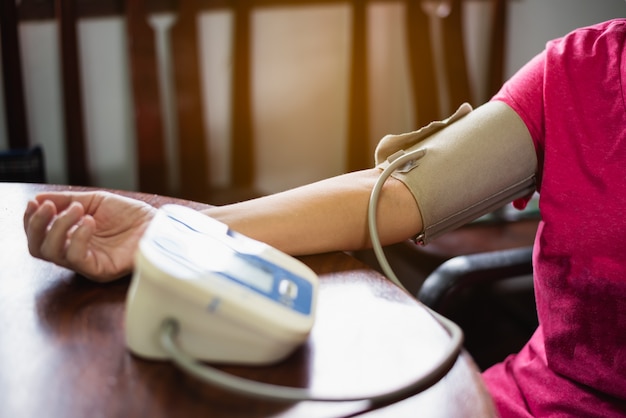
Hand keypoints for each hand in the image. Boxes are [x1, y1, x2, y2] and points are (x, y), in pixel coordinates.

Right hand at [24, 191, 155, 281]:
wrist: (158, 223)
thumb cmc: (131, 215)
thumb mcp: (95, 201)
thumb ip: (67, 200)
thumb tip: (37, 198)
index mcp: (71, 237)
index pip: (39, 236)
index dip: (31, 221)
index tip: (34, 202)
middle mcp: (76, 253)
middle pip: (39, 248)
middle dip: (38, 225)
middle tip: (50, 207)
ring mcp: (88, 263)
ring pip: (54, 254)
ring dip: (60, 226)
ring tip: (80, 211)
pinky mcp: (100, 270)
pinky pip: (77, 258)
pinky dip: (78, 237)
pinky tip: (89, 222)